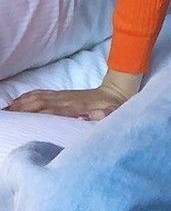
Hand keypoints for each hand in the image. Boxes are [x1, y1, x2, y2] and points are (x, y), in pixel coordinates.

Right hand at [3, 69, 142, 119]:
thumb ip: (106, 115)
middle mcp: (66, 99)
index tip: (21, 120)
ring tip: (8, 110)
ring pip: (39, 96)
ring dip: (22, 102)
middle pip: (39, 102)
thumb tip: (100, 116)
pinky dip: (29, 97)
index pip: (52, 110)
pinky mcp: (64, 95)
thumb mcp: (114, 113)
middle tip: (6, 116)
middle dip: (22, 108)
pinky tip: (20, 101)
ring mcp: (64, 95)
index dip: (36, 114)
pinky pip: (43, 94)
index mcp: (76, 106)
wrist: (118, 90)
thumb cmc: (115, 107)